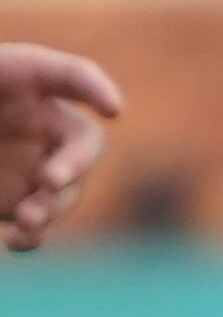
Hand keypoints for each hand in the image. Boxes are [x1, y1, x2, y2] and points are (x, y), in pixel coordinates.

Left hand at [0, 44, 121, 252]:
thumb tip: (29, 122)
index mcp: (30, 80)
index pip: (74, 76)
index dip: (97, 89)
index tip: (114, 110)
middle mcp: (44, 123)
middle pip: (83, 141)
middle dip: (77, 162)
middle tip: (53, 180)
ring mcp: (35, 163)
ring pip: (68, 188)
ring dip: (56, 205)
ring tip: (28, 218)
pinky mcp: (19, 200)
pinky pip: (39, 223)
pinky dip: (34, 236)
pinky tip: (15, 240)